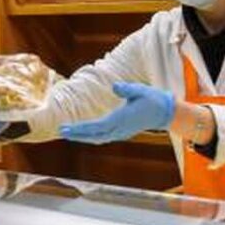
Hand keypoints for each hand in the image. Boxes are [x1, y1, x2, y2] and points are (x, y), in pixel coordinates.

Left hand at [59, 82, 174, 144]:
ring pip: (97, 138)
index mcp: (121, 119)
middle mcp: (119, 129)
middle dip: (77, 134)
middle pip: (94, 135)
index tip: (67, 128)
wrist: (163, 113)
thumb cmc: (151, 99)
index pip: (97, 126)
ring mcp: (120, 133)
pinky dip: (90, 136)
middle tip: (61, 131)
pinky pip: (102, 137)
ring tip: (67, 133)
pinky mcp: (121, 133)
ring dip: (82, 136)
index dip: (81, 128)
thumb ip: (127, 89)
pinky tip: (81, 134)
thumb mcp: (140, 90)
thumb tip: (115, 86)